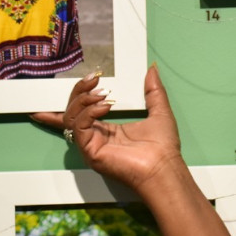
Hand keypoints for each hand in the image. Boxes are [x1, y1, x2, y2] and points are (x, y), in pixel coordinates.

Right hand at [33, 66, 182, 192]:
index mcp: (108, 130)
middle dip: (80, 91)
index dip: (75, 97)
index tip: (88, 78)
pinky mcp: (90, 151)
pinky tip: (106, 106)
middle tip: (94, 78)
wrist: (164, 166)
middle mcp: (96, 138)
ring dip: (84, 99)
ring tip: (103, 94)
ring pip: (71, 117)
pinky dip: (89, 112)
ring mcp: (91, 145)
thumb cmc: (163, 146)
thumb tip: (152, 69)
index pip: (82, 112)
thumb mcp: (159, 111)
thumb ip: (154, 90)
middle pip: (72, 111)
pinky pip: (79, 127)